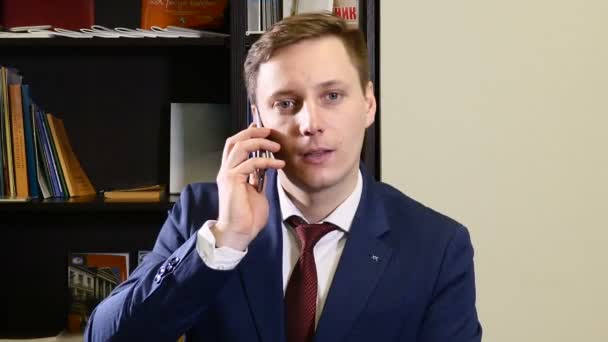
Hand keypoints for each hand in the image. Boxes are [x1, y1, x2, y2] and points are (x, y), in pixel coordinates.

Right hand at [212, 125, 284, 250]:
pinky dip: (267, 161)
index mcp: (231, 173)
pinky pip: (250, 163)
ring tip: (276, 145)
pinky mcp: (232, 180)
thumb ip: (257, 178)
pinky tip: (279, 165)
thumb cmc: (248, 217)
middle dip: (252, 133)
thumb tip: (265, 167)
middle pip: (234, 141)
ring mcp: (227, 174)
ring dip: (260, 142)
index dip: (247, 135)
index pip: (235, 147)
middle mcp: (226, 171)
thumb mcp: (256, 192)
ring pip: (240, 147)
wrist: (239, 233)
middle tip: (268, 130)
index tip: (262, 129)